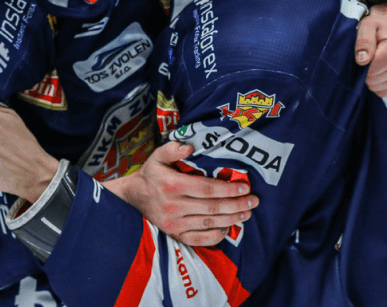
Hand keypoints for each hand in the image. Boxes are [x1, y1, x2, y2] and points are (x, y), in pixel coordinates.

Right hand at [105, 141, 257, 246]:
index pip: (207, 189)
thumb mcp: (157, 156)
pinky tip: (228, 227)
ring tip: (247, 213)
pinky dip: (216, 235)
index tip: (245, 187)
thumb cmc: (151, 174)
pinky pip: (199, 239)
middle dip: (236, 205)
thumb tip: (190, 148)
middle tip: (254, 201)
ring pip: (209, 223)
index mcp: (172, 185)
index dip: (228, 189)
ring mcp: (175, 224)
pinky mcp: (175, 235)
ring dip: (232, 219)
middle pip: (212, 208)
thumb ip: (172, 148)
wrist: (132, 198)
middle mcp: (174, 206)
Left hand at [355, 2, 386, 97]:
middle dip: (366, 73)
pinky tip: (381, 72)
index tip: (364, 56)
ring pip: (380, 89)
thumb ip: (363, 42)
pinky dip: (380, 86)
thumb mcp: (367, 26)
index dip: (362, 66)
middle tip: (369, 59)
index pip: (372, 71)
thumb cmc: (378, 27)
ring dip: (373, 80)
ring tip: (376, 64)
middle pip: (375, 81)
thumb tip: (362, 61)